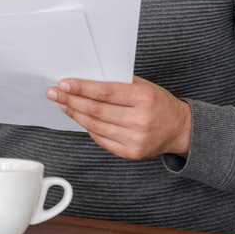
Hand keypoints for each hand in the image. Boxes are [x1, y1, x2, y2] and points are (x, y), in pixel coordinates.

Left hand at [46, 76, 190, 159]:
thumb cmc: (159, 103)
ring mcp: (135, 139)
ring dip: (75, 114)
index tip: (64, 84)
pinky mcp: (131, 153)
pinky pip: (101, 139)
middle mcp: (141, 120)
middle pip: (96, 110)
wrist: (180, 129)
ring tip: (64, 104)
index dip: (81, 88)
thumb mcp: (145, 86)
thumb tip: (86, 80)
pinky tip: (80, 118)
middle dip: (71, 100)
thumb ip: (119, 83)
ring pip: (95, 126)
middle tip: (54, 93)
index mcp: (144, 98)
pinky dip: (88, 128)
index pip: (105, 92)